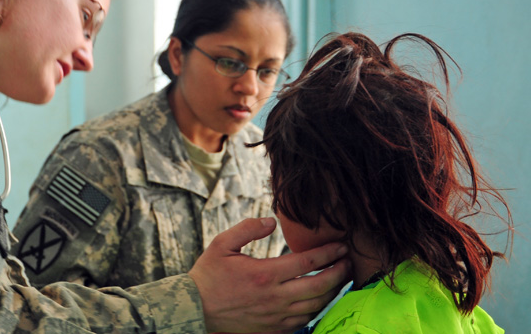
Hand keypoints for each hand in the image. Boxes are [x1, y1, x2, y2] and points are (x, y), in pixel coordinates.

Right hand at [188, 217, 350, 333]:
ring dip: (332, 292)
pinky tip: (319, 299)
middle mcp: (274, 297)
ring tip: (340, 280)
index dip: (328, 253)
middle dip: (340, 273)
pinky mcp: (273, 330)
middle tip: (349, 262)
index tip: (341, 246)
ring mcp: (275, 316)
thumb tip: (272, 222)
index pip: (307, 262)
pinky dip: (317, 310)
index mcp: (264, 274)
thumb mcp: (222, 244)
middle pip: (319, 287)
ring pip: (316, 307)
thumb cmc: (209, 274)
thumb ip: (248, 229)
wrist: (196, 309)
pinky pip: (304, 322)